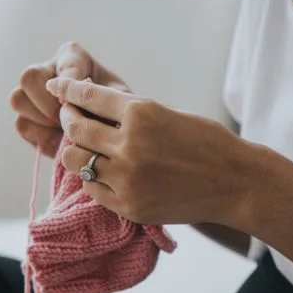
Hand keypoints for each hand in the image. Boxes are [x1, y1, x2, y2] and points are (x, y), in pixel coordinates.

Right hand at [9, 41, 131, 157]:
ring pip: (18, 99)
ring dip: (42, 118)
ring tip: (64, 129)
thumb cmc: (118, 111)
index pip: (64, 63)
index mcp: (72, 57)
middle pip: (29, 76)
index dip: (68, 82)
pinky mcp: (26, 119)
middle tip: (68, 118)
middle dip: (48, 103)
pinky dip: (41, 135)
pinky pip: (22, 124)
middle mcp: (47, 70)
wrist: (111, 138)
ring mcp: (32, 95)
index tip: (74, 100)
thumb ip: (102, 95)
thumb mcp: (120, 100)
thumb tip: (66, 101)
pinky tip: (59, 139)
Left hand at [45, 77, 263, 226]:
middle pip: (76, 128)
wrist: (236, 183)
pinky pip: (91, 188)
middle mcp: (129, 144)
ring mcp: (127, 178)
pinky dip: (92, 178)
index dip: (66, 89)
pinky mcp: (129, 205)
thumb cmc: (206, 142)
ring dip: (76, 150)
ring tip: (86, 147)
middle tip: (69, 117)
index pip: (87, 96)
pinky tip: (103, 171)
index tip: (55, 86)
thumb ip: (130, 112)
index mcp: (141, 113)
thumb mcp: (168, 113)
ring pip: (75, 160)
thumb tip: (89, 105)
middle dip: (68, 119)